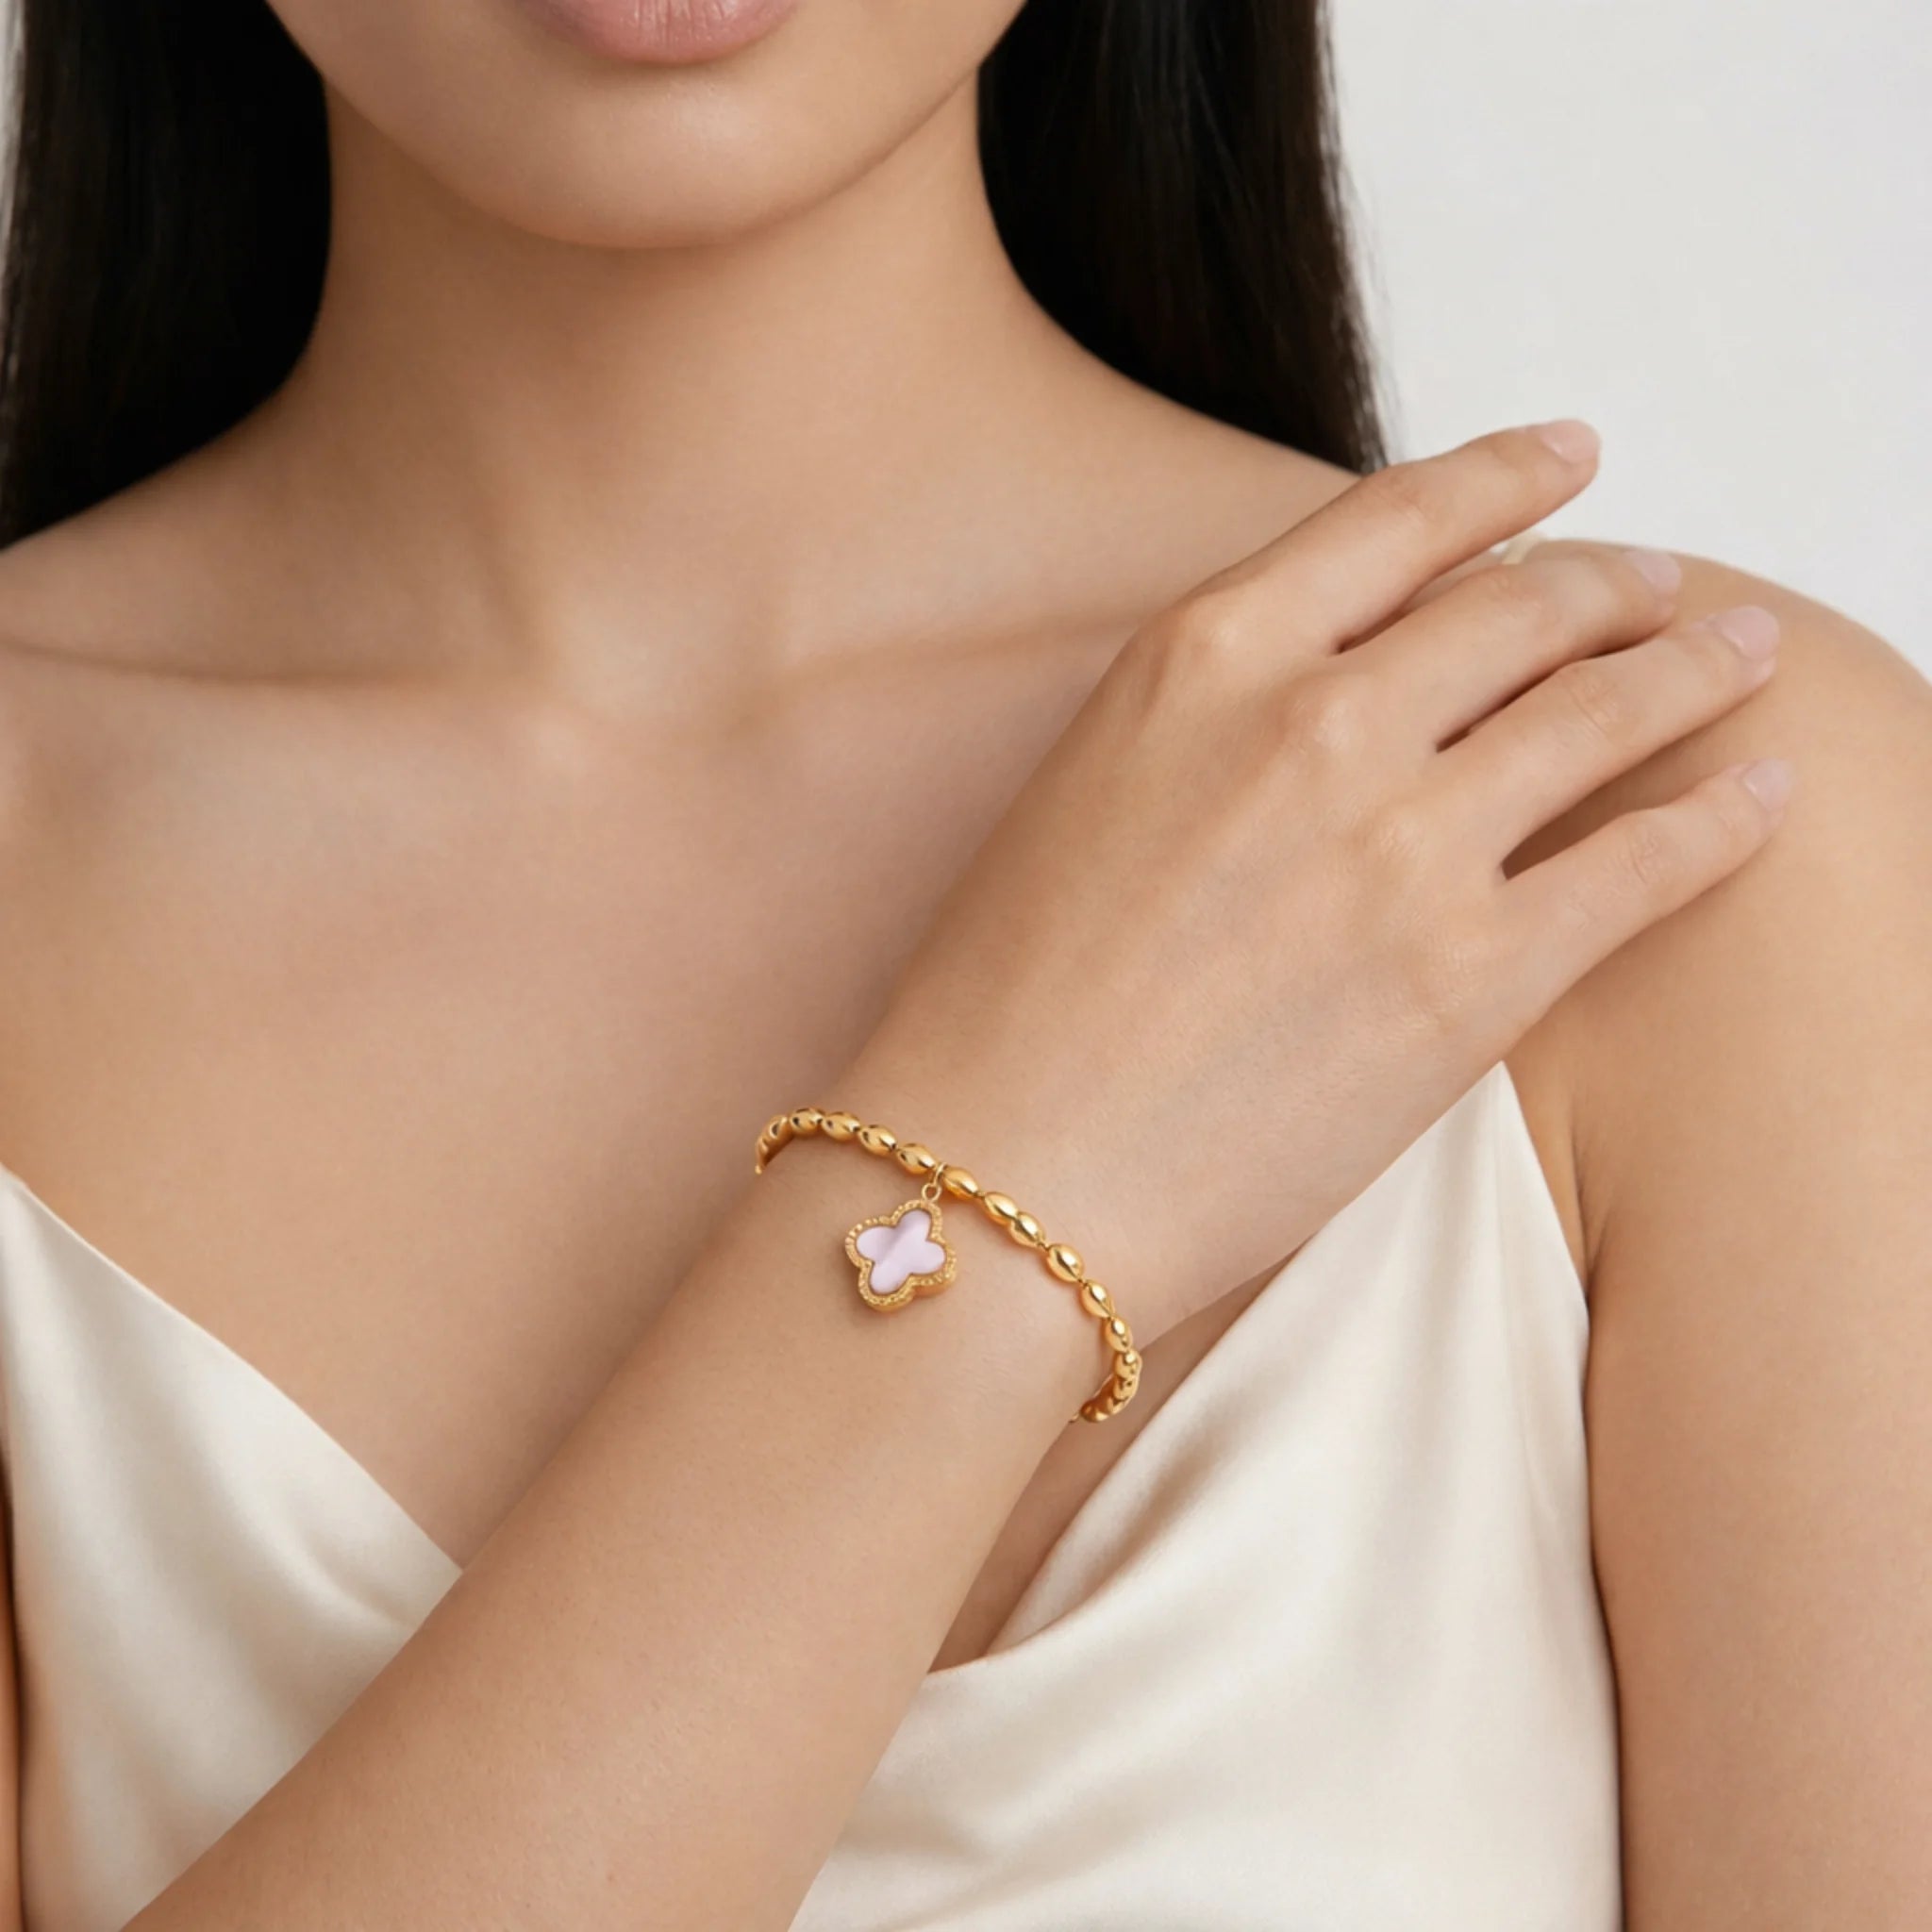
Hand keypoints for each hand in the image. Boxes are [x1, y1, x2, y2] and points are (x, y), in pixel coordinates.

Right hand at [842, 423, 1789, 1342]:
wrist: (1000, 1174)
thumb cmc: (1010, 999)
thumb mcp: (1089, 785)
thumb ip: (1218, 709)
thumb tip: (1344, 679)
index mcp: (1205, 658)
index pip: (1399, 521)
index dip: (1506, 476)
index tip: (1572, 460)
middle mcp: (1317, 721)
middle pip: (1524, 608)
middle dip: (1617, 584)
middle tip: (1664, 588)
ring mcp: (1404, 846)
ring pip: (1605, 714)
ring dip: (1695, 670)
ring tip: (1743, 655)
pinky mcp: (1471, 980)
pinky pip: (1643, 866)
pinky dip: (1723, 819)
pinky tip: (1762, 795)